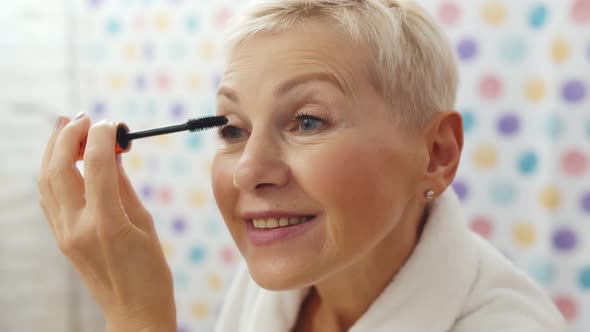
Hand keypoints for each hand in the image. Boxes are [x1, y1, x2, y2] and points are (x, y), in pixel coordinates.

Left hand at [38, 113, 175, 330]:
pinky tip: (65, 160)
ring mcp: (64, 235)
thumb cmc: (150, 272)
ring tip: (68, 127)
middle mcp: (77, 227)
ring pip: (46, 181)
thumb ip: (123, 187)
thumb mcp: (145, 223)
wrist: (135, 313)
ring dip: (55, 149)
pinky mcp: (61, 239)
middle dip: (68, 135)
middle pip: (59, 168)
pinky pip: (49, 198)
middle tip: (83, 116)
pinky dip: (54, 172)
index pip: (95, 165)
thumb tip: (113, 155)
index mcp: (106, 223)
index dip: (101, 136)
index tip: (111, 122)